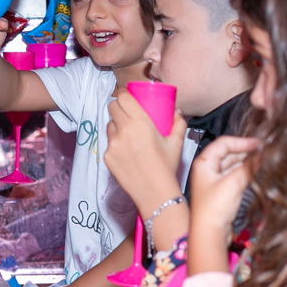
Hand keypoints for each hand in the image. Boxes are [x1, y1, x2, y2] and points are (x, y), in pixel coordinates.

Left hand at [104, 91, 186, 212]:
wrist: (155, 193)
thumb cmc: (167, 167)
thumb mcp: (176, 143)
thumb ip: (178, 123)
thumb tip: (176, 112)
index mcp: (141, 123)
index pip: (123, 98)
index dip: (123, 93)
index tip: (126, 95)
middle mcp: (124, 131)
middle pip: (113, 108)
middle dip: (119, 106)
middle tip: (126, 112)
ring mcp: (113, 144)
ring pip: (109, 125)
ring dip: (116, 125)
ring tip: (127, 133)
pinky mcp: (107, 156)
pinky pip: (108, 143)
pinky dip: (115, 143)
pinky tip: (125, 150)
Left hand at [189, 136, 259, 237]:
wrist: (209, 233)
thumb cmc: (214, 208)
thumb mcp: (234, 183)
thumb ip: (249, 167)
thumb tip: (264, 155)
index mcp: (204, 162)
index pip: (224, 143)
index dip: (242, 142)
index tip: (259, 144)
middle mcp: (207, 169)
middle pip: (229, 153)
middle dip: (246, 152)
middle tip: (265, 153)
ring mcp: (213, 180)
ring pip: (232, 165)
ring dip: (247, 163)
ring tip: (264, 161)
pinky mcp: (220, 191)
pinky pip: (234, 176)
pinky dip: (245, 173)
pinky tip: (257, 173)